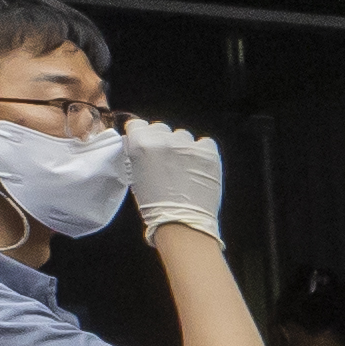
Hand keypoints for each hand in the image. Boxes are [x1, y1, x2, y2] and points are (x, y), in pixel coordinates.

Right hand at [122, 117, 225, 238]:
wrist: (182, 221)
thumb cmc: (155, 204)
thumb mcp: (136, 174)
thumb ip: (139, 153)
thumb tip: (141, 143)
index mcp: (141, 144)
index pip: (137, 124)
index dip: (141, 134)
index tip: (145, 142)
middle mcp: (164, 140)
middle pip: (161, 128)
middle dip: (162, 141)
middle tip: (166, 160)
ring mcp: (188, 145)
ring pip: (182, 136)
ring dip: (182, 147)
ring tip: (184, 168)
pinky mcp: (208, 152)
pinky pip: (205, 143)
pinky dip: (202, 152)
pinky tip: (199, 167)